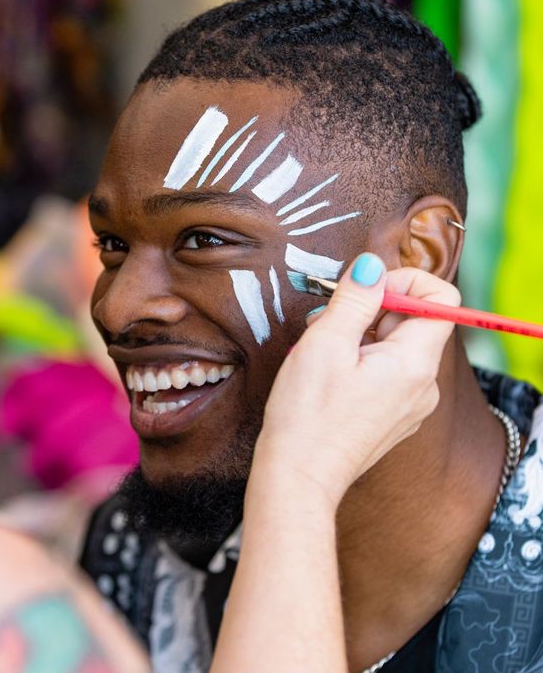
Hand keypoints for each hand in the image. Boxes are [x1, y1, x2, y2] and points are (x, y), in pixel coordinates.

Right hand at [254, 253, 460, 507]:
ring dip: (361, 335)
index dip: (405, 282)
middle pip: (414, 321)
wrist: (298, 477)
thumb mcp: (326, 343)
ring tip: (322, 352)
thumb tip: (373, 264)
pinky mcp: (394, 417)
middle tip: (329, 321)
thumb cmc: (307, 413)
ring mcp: (411, 404)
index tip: (366, 290)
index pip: (442, 299)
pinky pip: (388, 372)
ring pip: (396, 346)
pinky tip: (330, 375)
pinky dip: (362, 361)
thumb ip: (355, 298)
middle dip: (371, 310)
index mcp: (415, 362)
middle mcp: (424, 384)